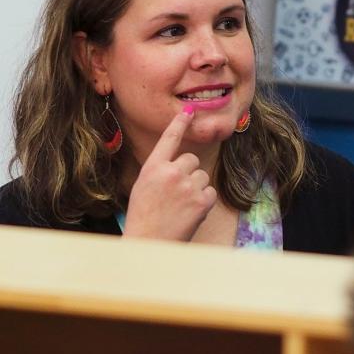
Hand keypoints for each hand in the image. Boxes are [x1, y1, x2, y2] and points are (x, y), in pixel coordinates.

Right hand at [122, 107, 217, 240]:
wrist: (149, 243)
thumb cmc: (144, 217)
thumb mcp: (144, 186)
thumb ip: (160, 171)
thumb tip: (179, 162)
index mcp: (152, 168)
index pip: (169, 139)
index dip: (180, 123)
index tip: (190, 110)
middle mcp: (170, 172)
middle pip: (191, 159)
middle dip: (188, 173)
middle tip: (175, 194)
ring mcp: (187, 186)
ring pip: (202, 176)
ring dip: (196, 188)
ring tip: (180, 206)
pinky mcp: (201, 200)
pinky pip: (210, 192)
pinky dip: (203, 201)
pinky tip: (189, 212)